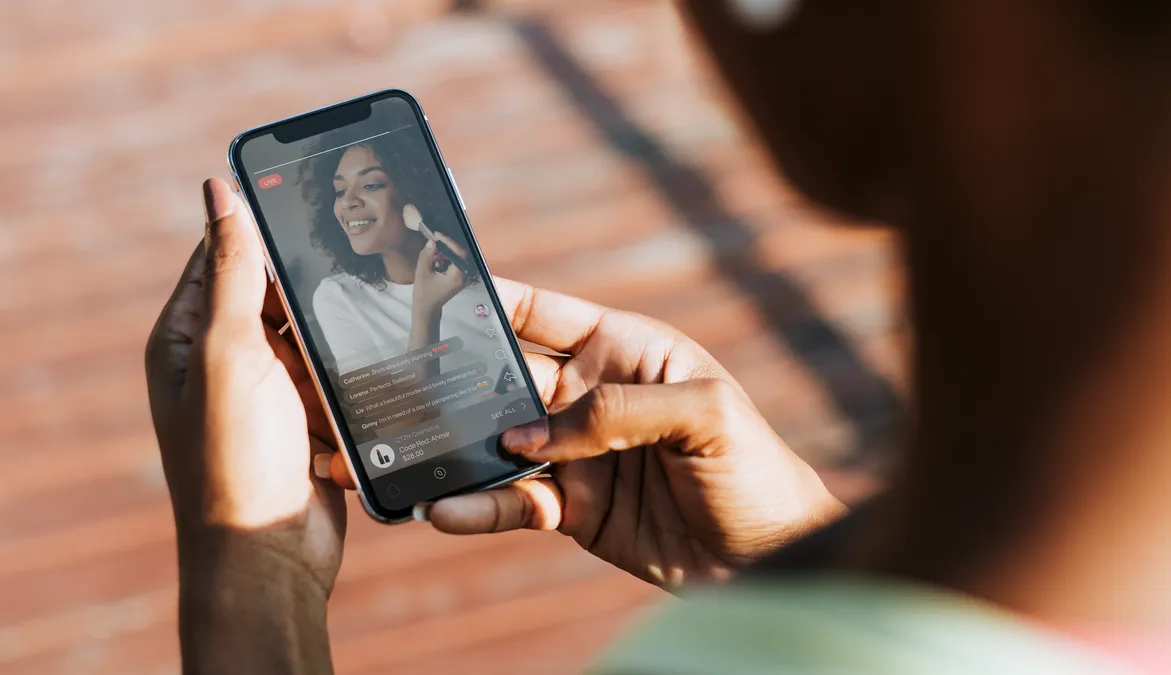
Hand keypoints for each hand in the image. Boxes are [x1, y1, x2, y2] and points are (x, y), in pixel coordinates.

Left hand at [145, 179, 344, 672]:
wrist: (269, 553)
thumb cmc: (235, 458)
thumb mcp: (231, 354)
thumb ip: (234, 273)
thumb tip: (219, 191)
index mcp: (186, 338)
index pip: (221, 257)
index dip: (260, 227)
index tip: (309, 200)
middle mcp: (222, 361)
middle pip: (275, 295)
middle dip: (313, 288)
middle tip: (362, 260)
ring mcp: (266, 393)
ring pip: (313, 336)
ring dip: (336, 334)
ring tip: (375, 316)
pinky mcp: (305, 420)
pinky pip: (334, 376)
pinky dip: (351, 371)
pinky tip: (379, 360)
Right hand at [322, 280, 845, 588]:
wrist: (770, 559)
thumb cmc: (756, 469)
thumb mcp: (704, 416)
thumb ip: (617, 411)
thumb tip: (529, 433)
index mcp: (624, 349)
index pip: (541, 312)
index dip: (487, 298)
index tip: (426, 287)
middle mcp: (590, 395)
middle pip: (503, 377)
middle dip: (449, 375)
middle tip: (392, 379)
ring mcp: (576, 453)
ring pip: (497, 442)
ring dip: (452, 447)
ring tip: (401, 452)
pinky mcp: (571, 508)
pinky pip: (512, 500)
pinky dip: (477, 505)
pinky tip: (444, 509)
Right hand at [411, 227, 467, 319]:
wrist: (428, 308)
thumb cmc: (424, 293)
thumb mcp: (422, 272)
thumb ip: (427, 255)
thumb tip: (431, 241)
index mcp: (458, 276)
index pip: (459, 253)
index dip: (449, 242)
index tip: (437, 235)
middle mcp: (465, 276)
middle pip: (461, 254)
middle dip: (448, 246)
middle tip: (435, 241)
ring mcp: (464, 278)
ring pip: (459, 257)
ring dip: (447, 252)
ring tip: (434, 253)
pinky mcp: (461, 278)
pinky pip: (458, 263)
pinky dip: (448, 258)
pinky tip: (437, 261)